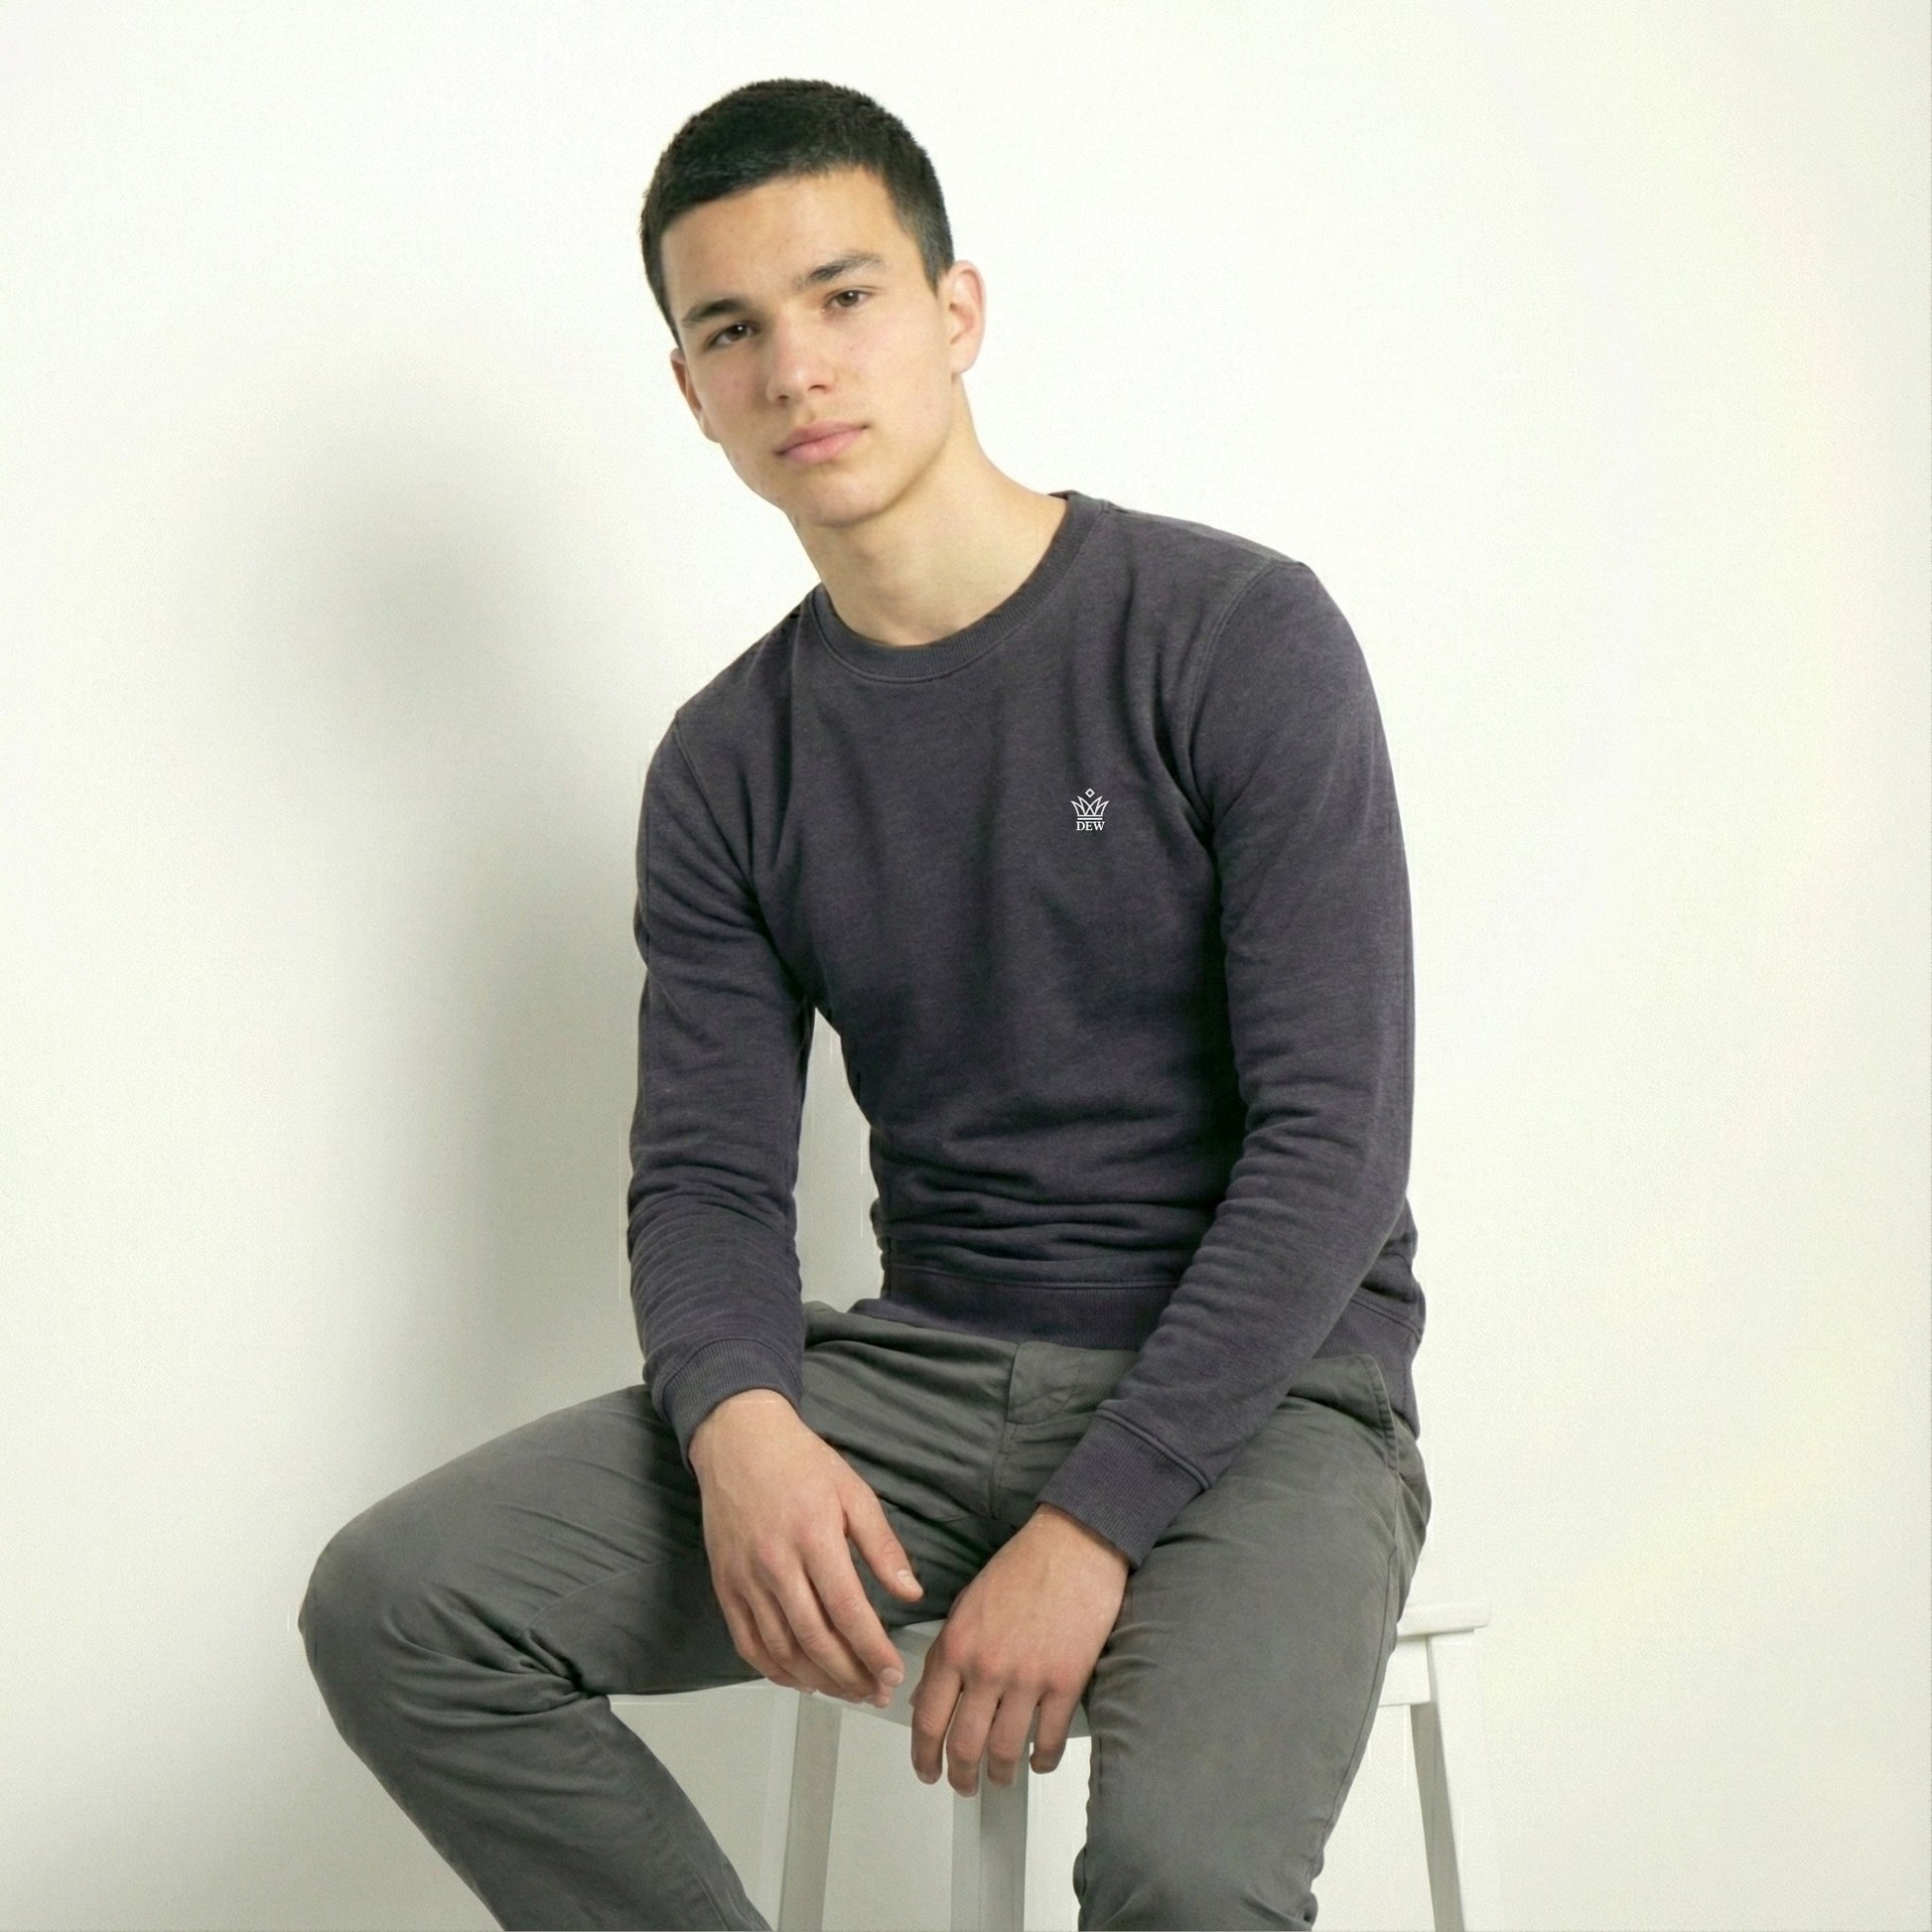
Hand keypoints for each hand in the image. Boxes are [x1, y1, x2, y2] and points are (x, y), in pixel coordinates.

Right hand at [689, 1388, 925, 1705]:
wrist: (738, 1439)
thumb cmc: (800, 1462)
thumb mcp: (853, 1492)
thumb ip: (882, 1546)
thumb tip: (911, 1592)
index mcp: (814, 1537)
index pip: (847, 1609)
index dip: (872, 1649)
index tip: (892, 1672)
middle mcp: (776, 1563)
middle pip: (814, 1638)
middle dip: (849, 1675)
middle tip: (875, 1693)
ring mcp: (745, 1578)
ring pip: (781, 1648)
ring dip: (816, 1680)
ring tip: (846, 1692)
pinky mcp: (725, 1585)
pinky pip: (748, 1642)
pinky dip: (774, 1670)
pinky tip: (800, 1680)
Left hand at [910, 1502, 1127, 1795]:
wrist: (1073, 1546)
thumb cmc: (1021, 1568)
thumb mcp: (967, 1605)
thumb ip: (945, 1654)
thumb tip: (929, 1700)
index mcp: (955, 1645)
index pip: (928, 1718)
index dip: (924, 1755)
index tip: (927, 1771)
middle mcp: (986, 1667)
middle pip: (964, 1745)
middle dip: (961, 1776)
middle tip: (963, 1785)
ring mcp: (1027, 1678)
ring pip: (1005, 1750)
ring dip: (1001, 1774)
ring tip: (1002, 1777)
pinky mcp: (1066, 1682)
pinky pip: (1049, 1739)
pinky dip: (1042, 1760)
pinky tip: (1039, 1761)